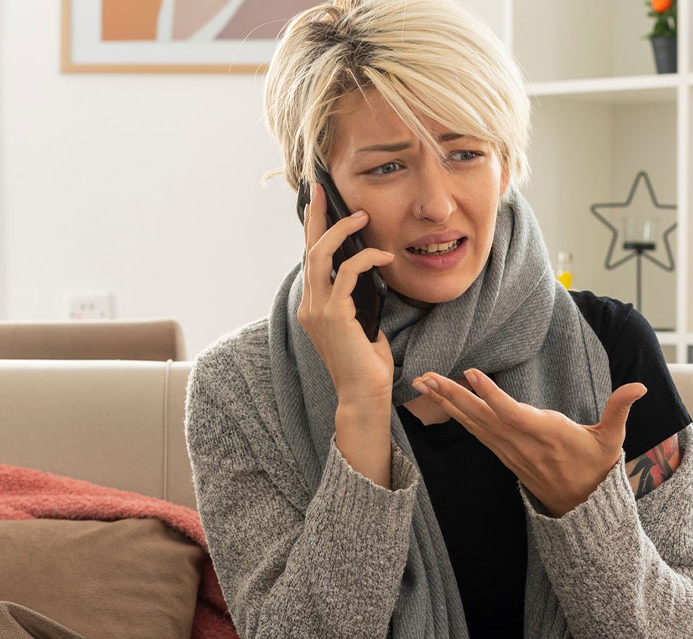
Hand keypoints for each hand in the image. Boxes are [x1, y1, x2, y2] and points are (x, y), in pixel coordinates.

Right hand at [298, 182, 395, 404]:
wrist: (364, 395)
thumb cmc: (367, 364)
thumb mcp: (361, 325)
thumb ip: (358, 301)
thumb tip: (370, 278)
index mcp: (313, 307)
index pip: (311, 260)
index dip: (313, 230)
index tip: (318, 203)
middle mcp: (310, 305)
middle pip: (309, 249)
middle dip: (316, 217)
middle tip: (324, 189)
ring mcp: (318, 310)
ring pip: (321, 256)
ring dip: (341, 231)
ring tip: (361, 216)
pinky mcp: (334, 315)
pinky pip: (347, 274)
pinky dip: (364, 259)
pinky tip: (383, 255)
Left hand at [411, 369, 646, 516]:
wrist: (581, 507)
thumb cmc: (596, 467)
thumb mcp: (612, 440)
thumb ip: (620, 409)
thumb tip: (640, 386)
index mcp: (547, 435)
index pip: (514, 414)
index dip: (492, 395)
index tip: (471, 374)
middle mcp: (522, 443)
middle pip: (482, 417)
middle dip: (453, 396)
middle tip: (426, 377)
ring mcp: (508, 449)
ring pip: (472, 423)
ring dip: (446, 402)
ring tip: (422, 383)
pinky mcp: (502, 453)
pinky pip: (474, 431)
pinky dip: (455, 414)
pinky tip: (439, 401)